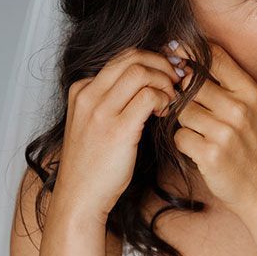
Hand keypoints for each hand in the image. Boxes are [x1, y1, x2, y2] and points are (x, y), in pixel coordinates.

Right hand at [53, 47, 180, 225]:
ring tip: (172, 98)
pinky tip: (166, 112)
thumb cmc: (92, 166)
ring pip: (141, 71)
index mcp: (81, 90)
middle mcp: (88, 95)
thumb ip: (110, 102)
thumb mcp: (92, 125)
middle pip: (131, 57)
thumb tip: (144, 85)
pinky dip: (164, 98)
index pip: (120, 57)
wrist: (80, 198)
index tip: (166, 72)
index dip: (150, 60)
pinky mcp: (117, 129)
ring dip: (164, 80)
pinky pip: (149, 96)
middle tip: (176, 79)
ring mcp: (100, 111)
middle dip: (161, 63)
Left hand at [169, 41, 256, 217]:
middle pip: (191, 83)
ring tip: (201, 133)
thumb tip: (185, 60)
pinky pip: (179, 137)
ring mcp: (225, 132)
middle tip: (191, 109)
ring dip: (184, 122)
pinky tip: (200, 151)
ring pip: (181, 111)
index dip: (188, 52)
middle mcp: (239, 109)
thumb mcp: (251, 108)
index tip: (173, 55)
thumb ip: (226, 84)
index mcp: (250, 92)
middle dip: (183, 94)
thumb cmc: (252, 146)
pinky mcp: (211, 154)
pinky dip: (184, 143)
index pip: (214, 56)